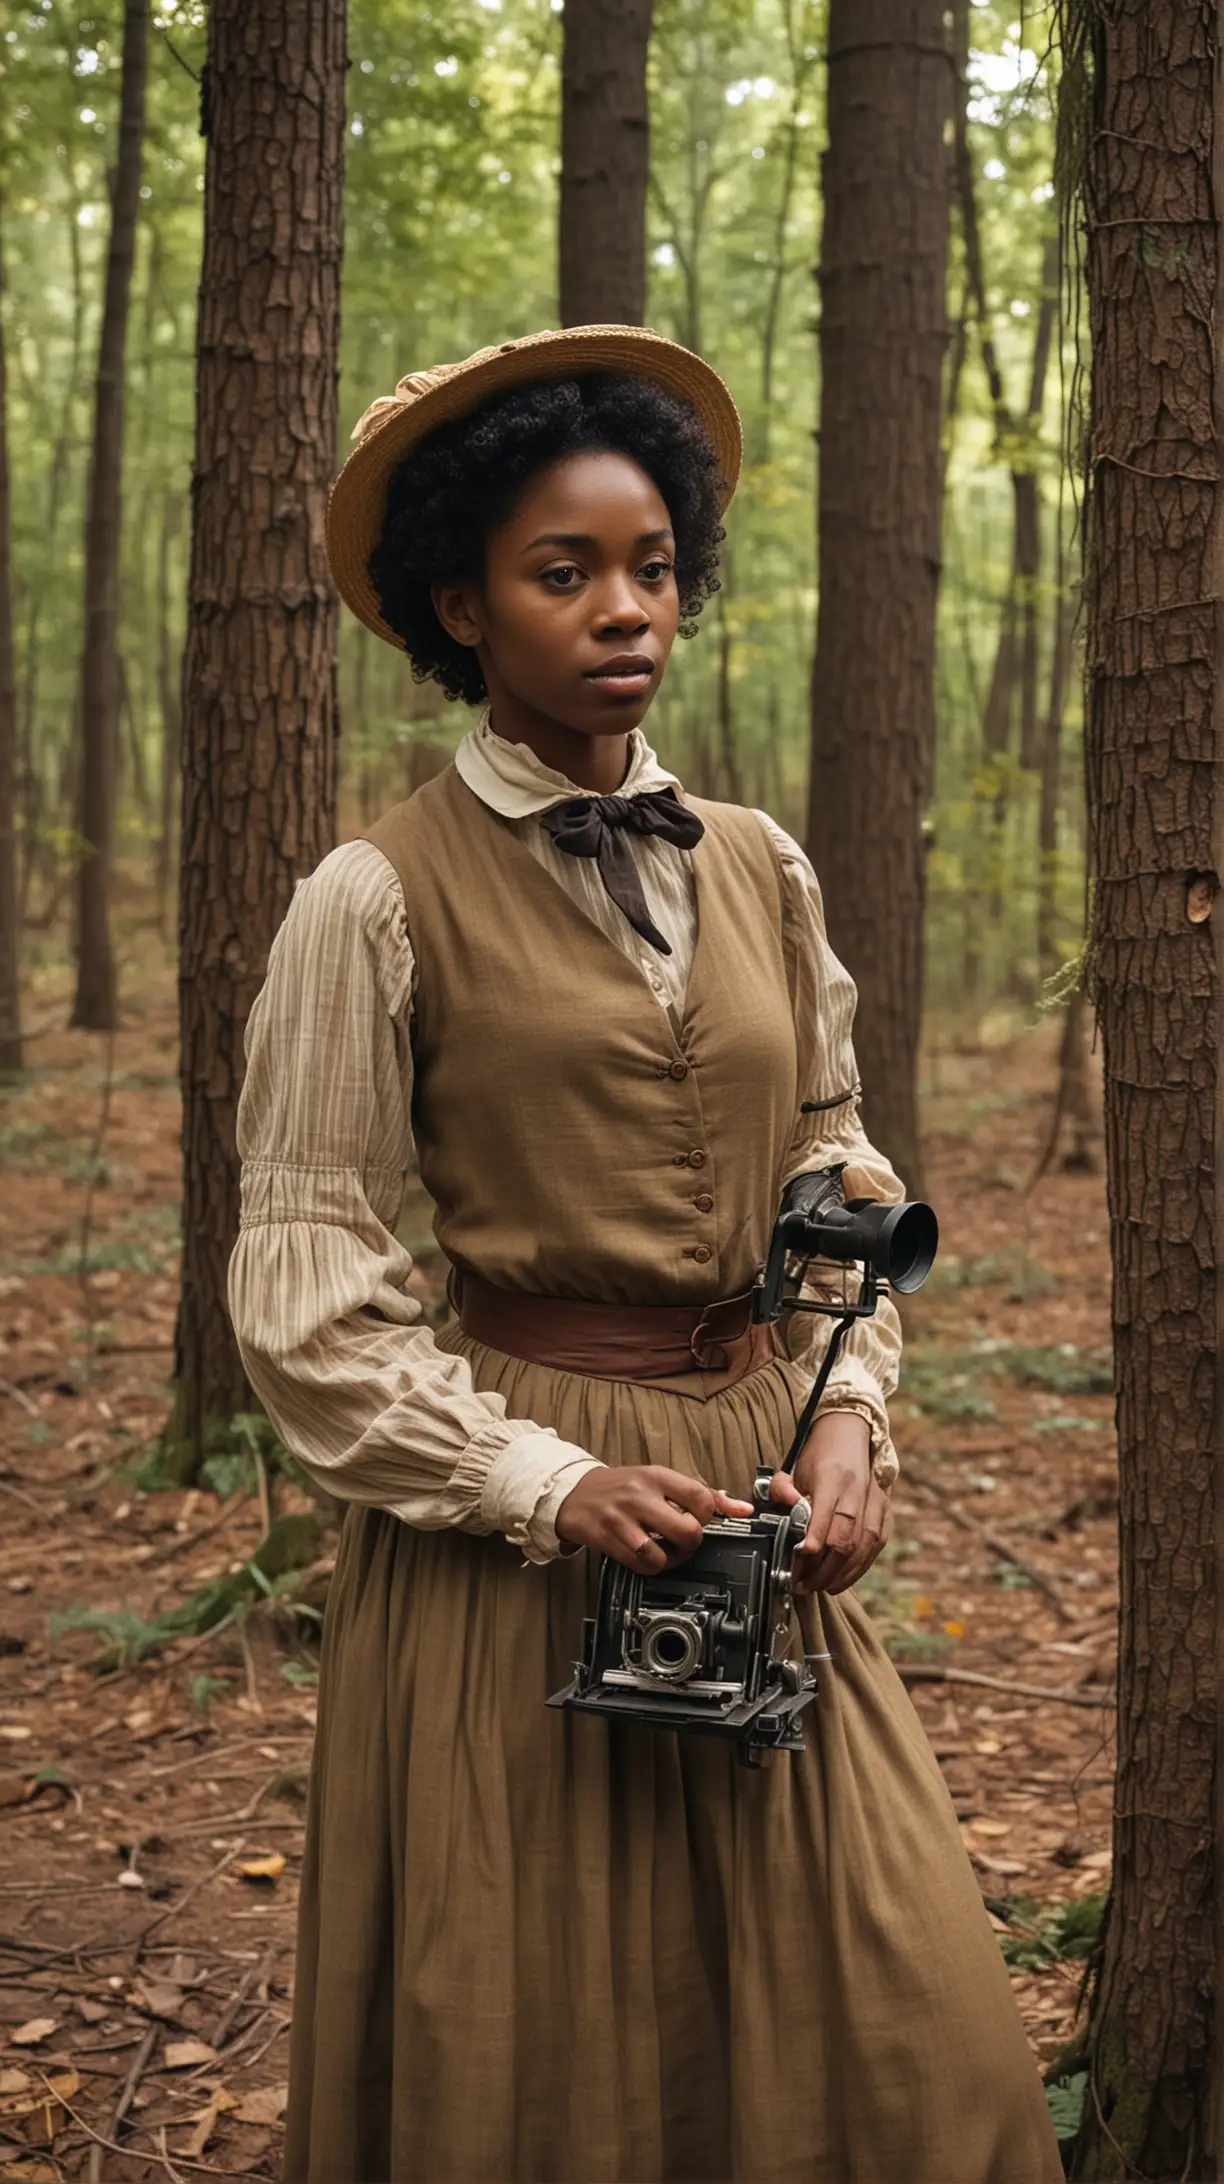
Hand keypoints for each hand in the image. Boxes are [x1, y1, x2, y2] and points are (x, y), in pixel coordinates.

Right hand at [555, 1465, 753, 1573]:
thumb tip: (742, 1508)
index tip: (700, 1519)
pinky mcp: (608, 1539)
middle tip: (685, 1540)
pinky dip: (650, 1567)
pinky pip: (640, 1565)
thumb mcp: (659, 1479)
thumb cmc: (622, 1486)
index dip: (708, 1516)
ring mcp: (622, 1519)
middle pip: (687, 1530)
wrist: (574, 1493)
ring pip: (662, 1554)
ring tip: (666, 1551)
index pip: (701, 1497)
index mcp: (657, 1476)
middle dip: (692, 1543)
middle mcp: (640, 1495)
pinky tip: (647, 1556)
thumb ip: (700, 1493)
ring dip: (670, 1560)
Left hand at [768, 1412, 889, 1596]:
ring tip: (820, 1587)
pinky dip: (859, 1567)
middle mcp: (858, 1491)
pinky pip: (875, 1545)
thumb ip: (782, 1488)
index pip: (826, 1517)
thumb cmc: (820, 1454)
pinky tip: (842, 1580)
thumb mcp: (794, 1466)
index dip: (813, 1544)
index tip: (798, 1563)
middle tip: (803, 1584)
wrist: (851, 1433)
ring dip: (842, 1573)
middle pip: (845, 1539)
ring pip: (863, 1546)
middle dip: (824, 1569)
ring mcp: (875, 1501)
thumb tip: (784, 1509)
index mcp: (833, 1478)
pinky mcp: (885, 1511)